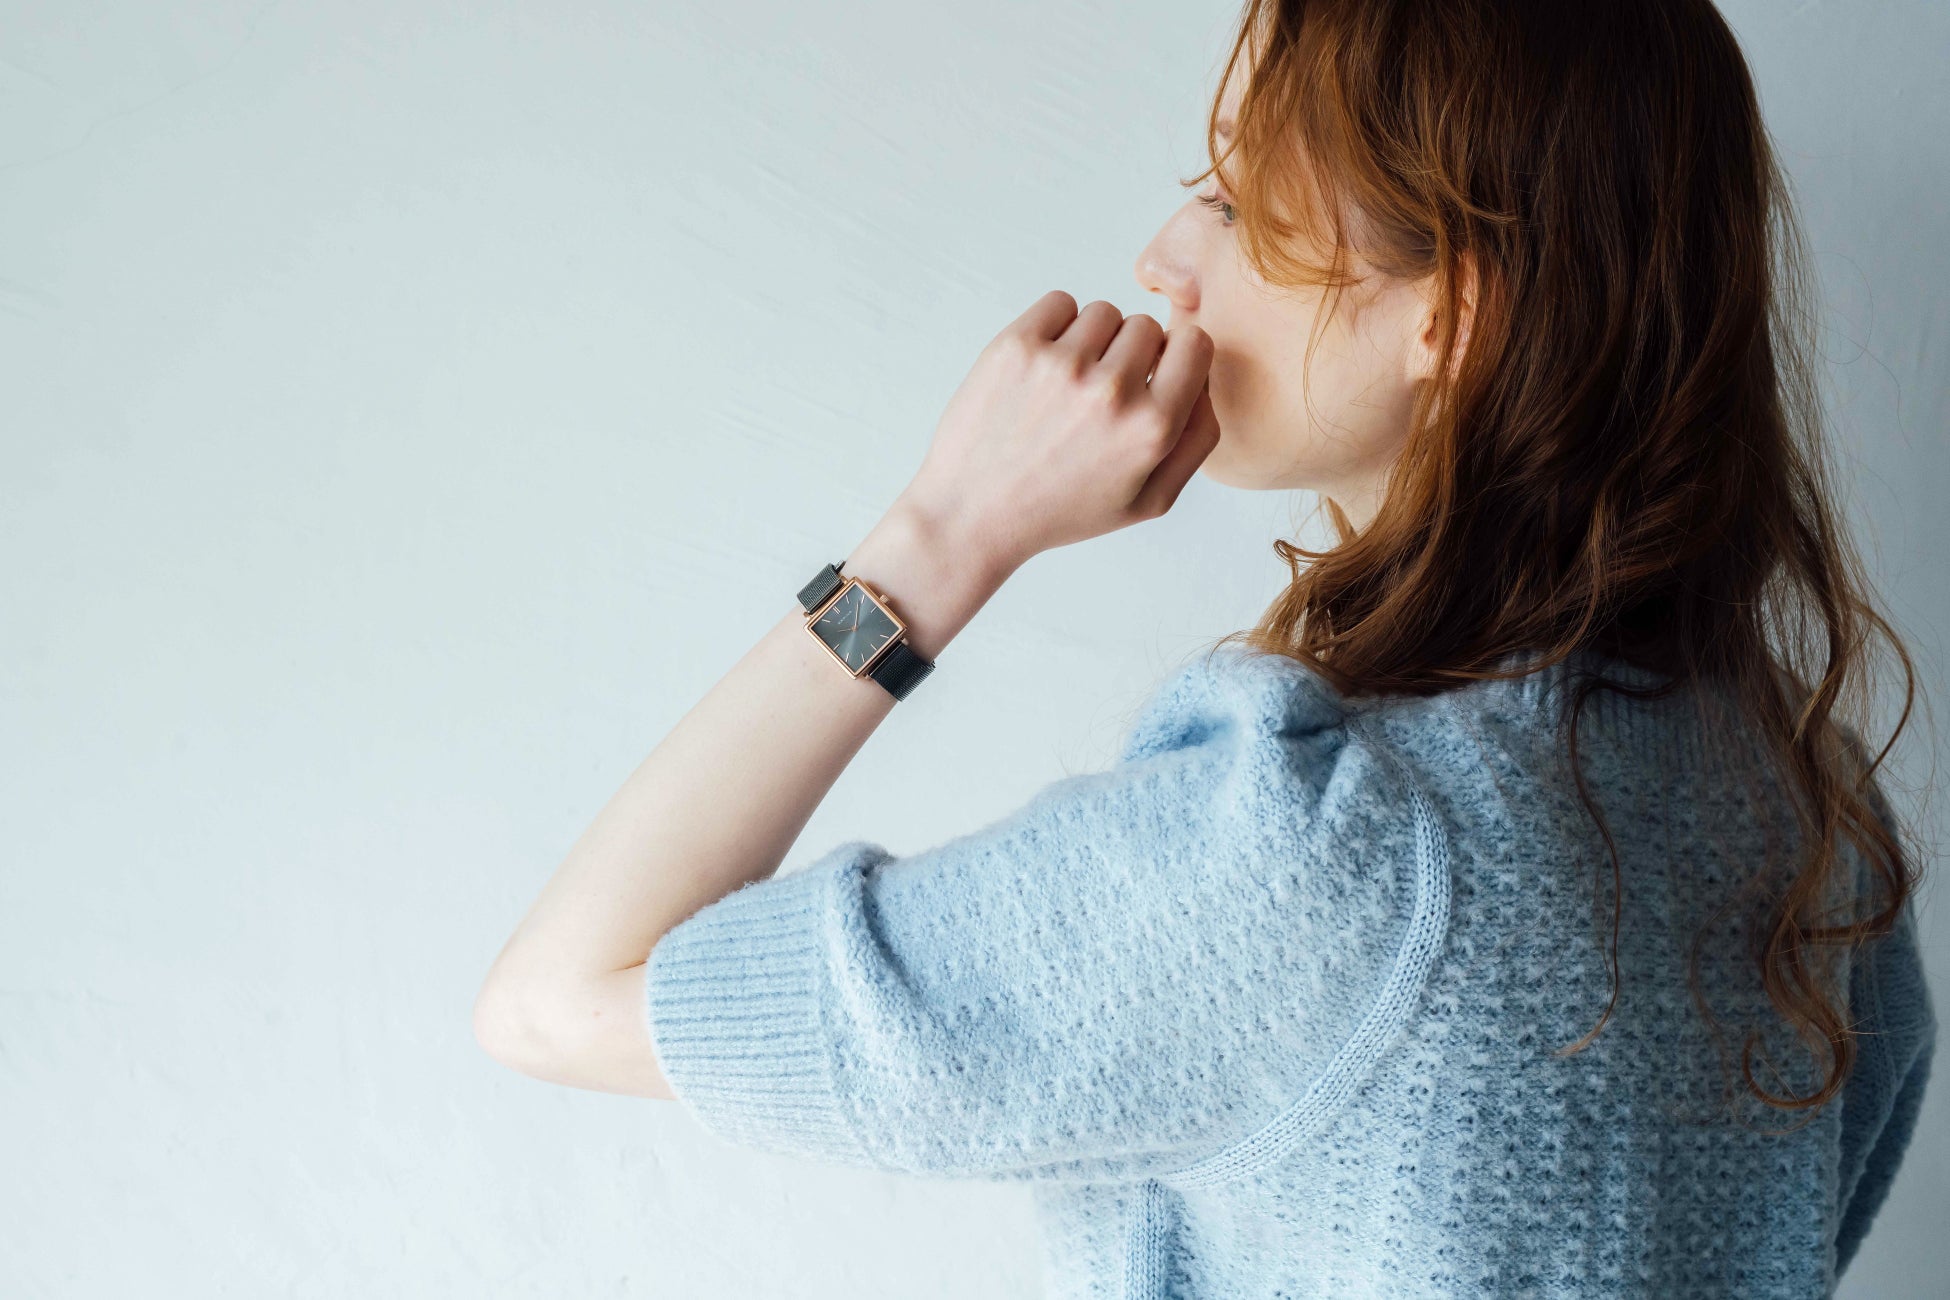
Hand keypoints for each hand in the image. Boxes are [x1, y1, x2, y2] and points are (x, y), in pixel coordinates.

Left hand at [894, 290, 1219, 575]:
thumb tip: (1206, 382)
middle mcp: (1111, 391)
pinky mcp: (1016, 346)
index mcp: (1152, 429)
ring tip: (1067, 387)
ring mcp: (1061, 364)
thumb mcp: (1148, 500)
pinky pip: (1059, 303)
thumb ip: (1197, 441)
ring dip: (1092, 341)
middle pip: (1146, 327)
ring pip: (1103, 312)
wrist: (972, 515)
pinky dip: (1055, 326)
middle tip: (1097, 397)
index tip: (1154, 377)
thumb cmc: (1061, 511)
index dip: (1177, 358)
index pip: (1196, 343)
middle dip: (1130, 355)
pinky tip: (1042, 370)